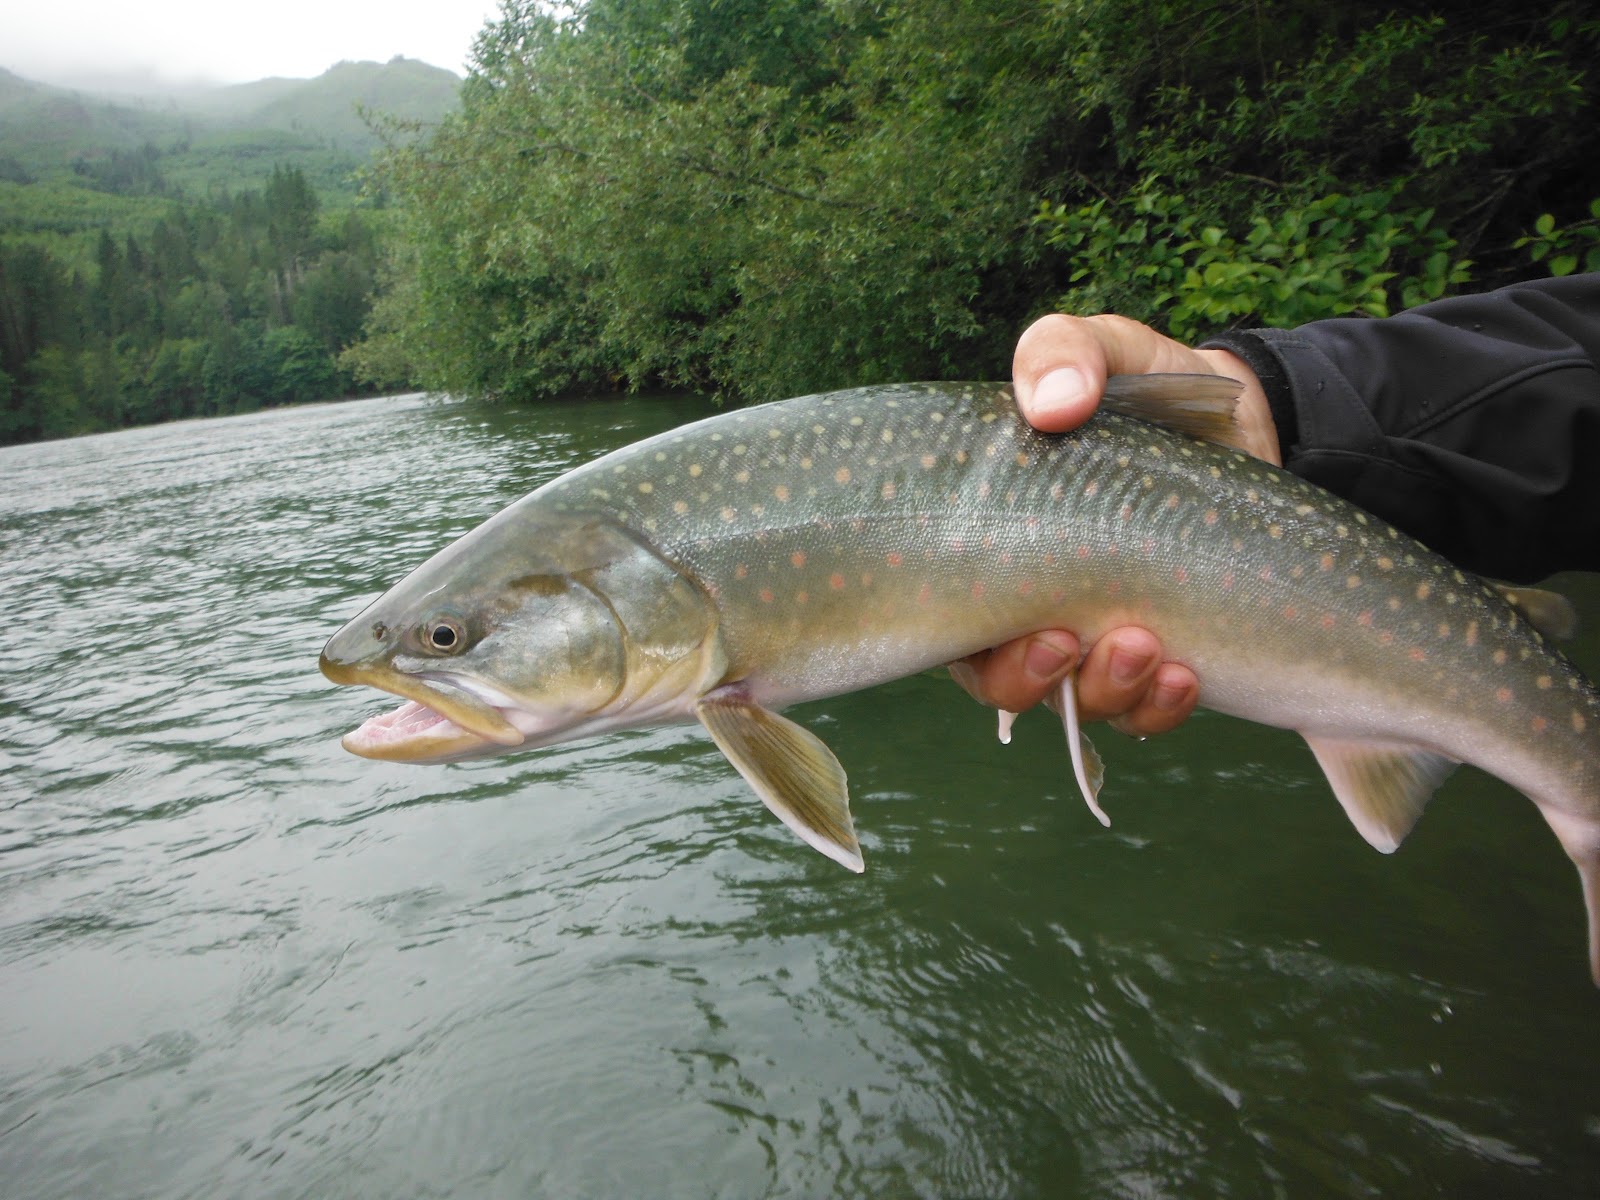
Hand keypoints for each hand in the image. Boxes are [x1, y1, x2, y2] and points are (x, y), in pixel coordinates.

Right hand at [952, 313, 1279, 735]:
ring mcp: (1094, 637)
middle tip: (1075, 640)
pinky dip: (1158, 707)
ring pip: (1074, 705)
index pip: (943, 616)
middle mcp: (1030, 604)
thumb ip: (1063, 352)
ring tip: (1148, 647)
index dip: (962, 642)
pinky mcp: (1157, 660)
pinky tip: (1184, 673)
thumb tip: (1055, 404)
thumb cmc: (1150, 394)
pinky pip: (1141, 715)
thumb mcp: (1105, 350)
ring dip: (1103, 690)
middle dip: (1031, 679)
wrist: (1246, 427)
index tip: (1018, 618)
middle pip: (997, 680)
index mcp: (989, 543)